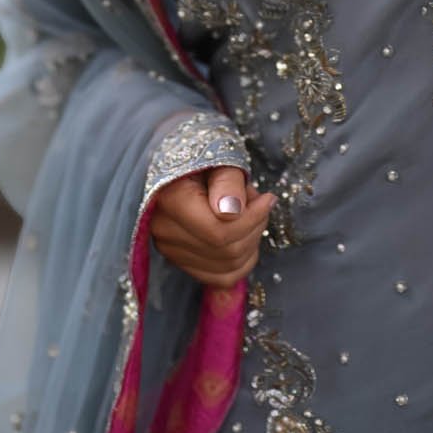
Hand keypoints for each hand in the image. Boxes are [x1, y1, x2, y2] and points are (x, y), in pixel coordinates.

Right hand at [148, 165, 275, 288]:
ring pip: (227, 266)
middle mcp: (164, 230)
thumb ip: (227, 182)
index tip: (268, 198)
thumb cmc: (205, 154)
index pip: (218, 231)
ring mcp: (170, 249)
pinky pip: (221, 278)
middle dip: (254, 227)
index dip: (252, 219)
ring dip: (250, 241)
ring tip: (248, 211)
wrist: (183, 160)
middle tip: (258, 200)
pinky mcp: (180, 260)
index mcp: (170, 200)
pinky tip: (245, 236)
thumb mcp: (220, 156)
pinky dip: (242, 261)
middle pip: (226, 251)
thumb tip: (231, 212)